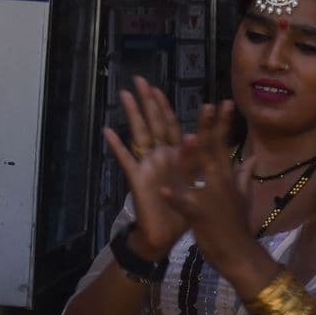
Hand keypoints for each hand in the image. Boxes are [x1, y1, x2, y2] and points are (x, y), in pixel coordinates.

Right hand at [99, 77, 192, 260]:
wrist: (164, 235)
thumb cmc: (180, 211)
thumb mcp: (197, 185)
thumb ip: (201, 163)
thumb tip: (206, 138)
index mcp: (175, 156)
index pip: (171, 125)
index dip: (166, 106)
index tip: (160, 87)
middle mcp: (159, 156)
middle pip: (153, 123)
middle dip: (147, 101)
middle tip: (139, 79)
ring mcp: (147, 166)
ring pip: (139, 135)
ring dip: (133, 115)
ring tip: (125, 94)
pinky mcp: (137, 179)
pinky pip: (126, 160)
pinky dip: (117, 146)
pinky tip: (108, 131)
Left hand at [167, 102, 261, 274]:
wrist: (239, 254)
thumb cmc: (238, 226)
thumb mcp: (243, 197)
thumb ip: (245, 175)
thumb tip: (253, 157)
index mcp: (226, 177)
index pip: (223, 145)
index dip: (222, 123)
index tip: (224, 102)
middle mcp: (220, 182)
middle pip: (212, 150)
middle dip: (208, 127)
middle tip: (207, 105)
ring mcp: (210, 198)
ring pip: (199, 173)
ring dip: (191, 156)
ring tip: (184, 138)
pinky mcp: (200, 215)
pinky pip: (185, 204)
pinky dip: (175, 196)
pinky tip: (164, 189)